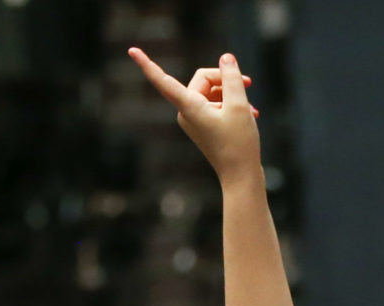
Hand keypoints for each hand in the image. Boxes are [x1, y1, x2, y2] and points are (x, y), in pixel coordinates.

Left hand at [129, 49, 261, 178]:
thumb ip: (232, 77)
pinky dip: (231, 105)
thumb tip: (226, 58)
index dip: (148, 64)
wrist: (242, 177)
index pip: (163, 81)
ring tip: (251, 109)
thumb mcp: (239, 104)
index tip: (132, 50)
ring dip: (233, 95)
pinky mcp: (203, 125)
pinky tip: (251, 113)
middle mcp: (186, 112)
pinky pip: (215, 104)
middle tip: (249, 84)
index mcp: (189, 107)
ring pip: (213, 91)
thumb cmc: (239, 144)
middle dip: (226, 80)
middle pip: (204, 79)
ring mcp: (194, 119)